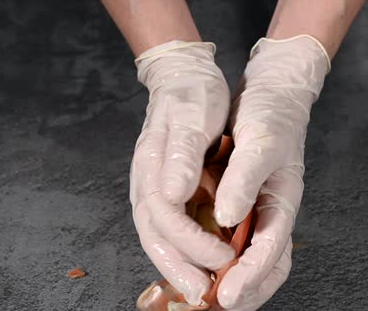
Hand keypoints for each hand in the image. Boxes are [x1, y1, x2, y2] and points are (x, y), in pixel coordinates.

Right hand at [129, 40, 234, 304]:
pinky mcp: (168, 189)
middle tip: (203, 296)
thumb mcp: (193, 117)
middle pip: (155, 235)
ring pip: (160, 237)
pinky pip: (171, 228)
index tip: (219, 259)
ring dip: (179, 265)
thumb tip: (172, 195)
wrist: (184, 77)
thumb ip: (182, 156)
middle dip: (178, 268)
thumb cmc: (192, 96)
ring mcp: (156, 188)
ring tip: (203, 289)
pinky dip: (183, 250)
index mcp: (152, 168)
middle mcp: (149, 184)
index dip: (190, 243)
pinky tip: (200, 262)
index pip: (165, 216)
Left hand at [213, 35, 329, 309]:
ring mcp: (258, 211)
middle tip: (215, 307)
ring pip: (250, 260)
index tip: (226, 297)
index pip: (272, 252)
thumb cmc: (272, 117)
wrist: (272, 95)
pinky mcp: (243, 204)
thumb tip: (227, 218)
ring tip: (206, 297)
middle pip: (265, 268)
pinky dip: (221, 261)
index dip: (250, 277)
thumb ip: (244, 181)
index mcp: (283, 203)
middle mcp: (271, 214)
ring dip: (231, 282)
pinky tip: (201, 265)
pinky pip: (235, 243)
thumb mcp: (260, 143)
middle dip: (244, 292)